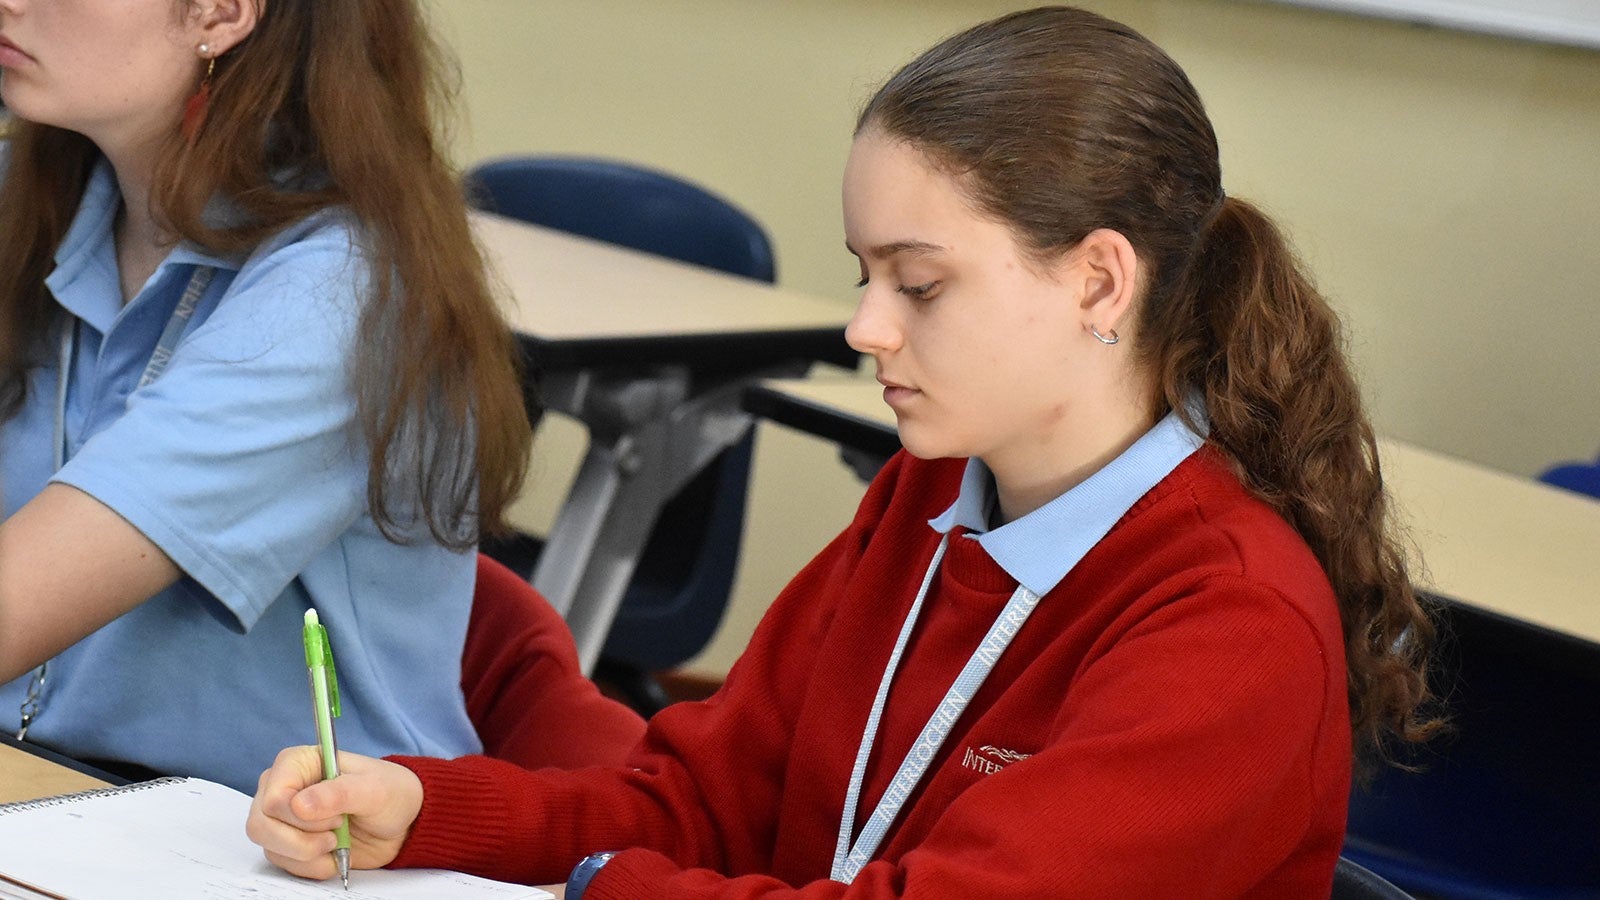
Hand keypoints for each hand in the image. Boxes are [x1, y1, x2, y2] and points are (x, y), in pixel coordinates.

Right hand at [246, 745, 423, 879]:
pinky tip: (334, 853)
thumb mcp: (374, 789)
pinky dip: (313, 866)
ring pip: (270, 848)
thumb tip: (299, 806)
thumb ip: (338, 793)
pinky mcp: (289, 842)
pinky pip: (284, 864)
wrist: (401, 822)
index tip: (336, 817)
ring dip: (309, 855)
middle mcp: (281, 789)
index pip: (274, 798)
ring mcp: (282, 818)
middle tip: (336, 834)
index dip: (301, 817)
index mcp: (296, 763)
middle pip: (260, 826)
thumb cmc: (389, 793)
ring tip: (338, 841)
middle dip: (301, 841)